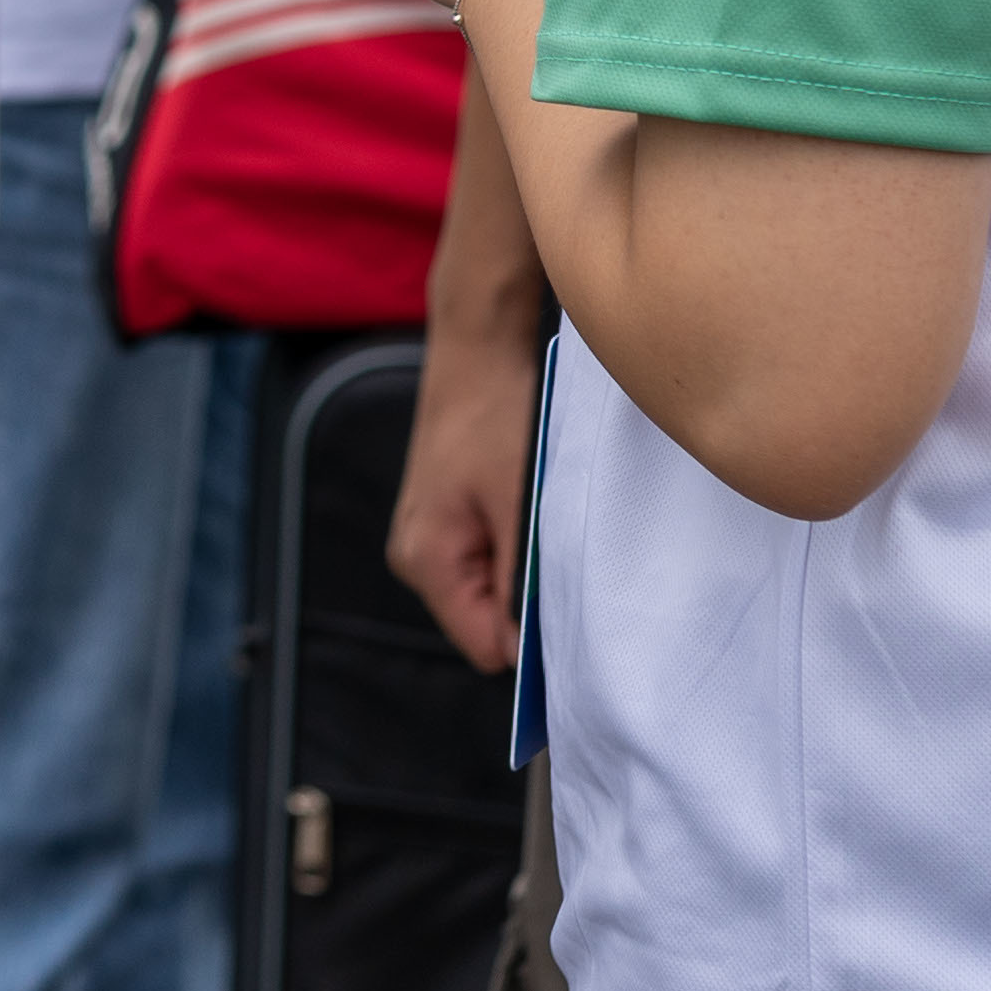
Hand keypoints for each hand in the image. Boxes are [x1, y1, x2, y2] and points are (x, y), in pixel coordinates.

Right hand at [390, 308, 540, 671]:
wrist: (479, 344)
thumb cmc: (495, 412)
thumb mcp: (517, 500)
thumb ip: (521, 579)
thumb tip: (529, 645)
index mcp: (426, 561)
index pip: (484, 646)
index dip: (531, 642)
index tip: (573, 616)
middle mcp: (417, 557)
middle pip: (486, 621)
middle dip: (528, 599)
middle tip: (560, 550)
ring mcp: (430, 537)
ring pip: (492, 588)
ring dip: (525, 566)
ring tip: (542, 515)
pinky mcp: (447, 517)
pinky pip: (489, 558)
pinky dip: (516, 542)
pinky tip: (529, 503)